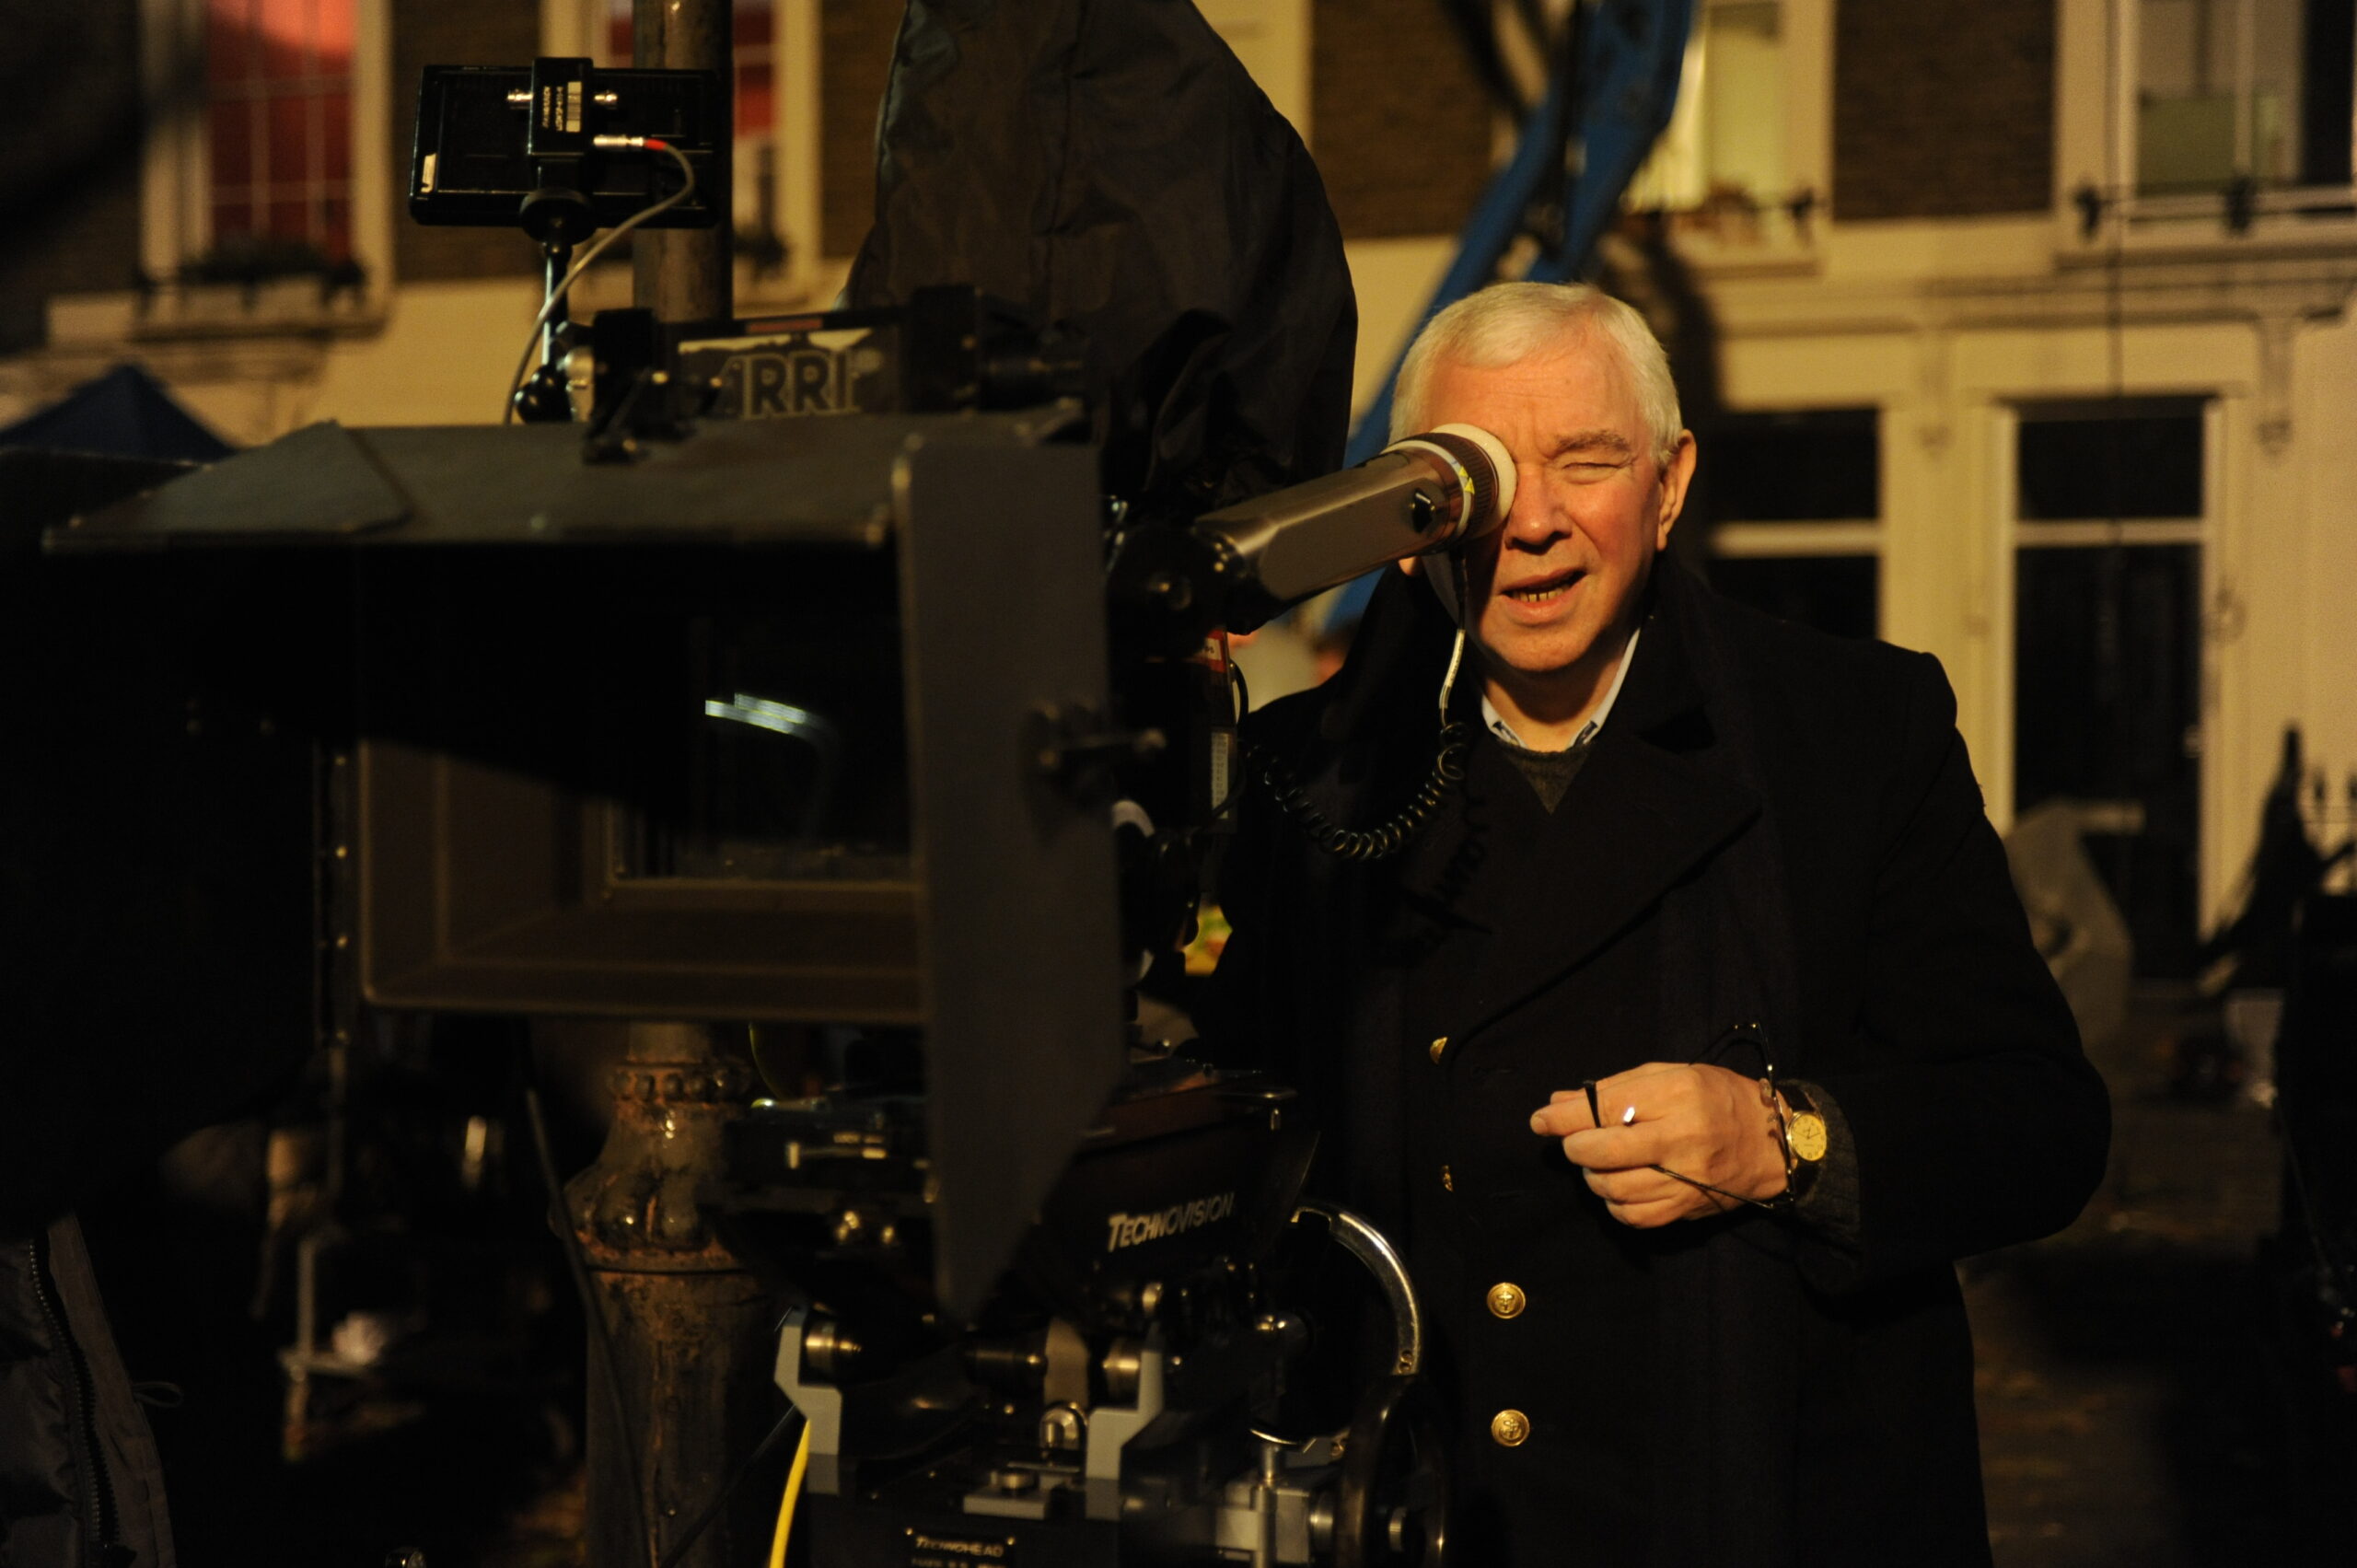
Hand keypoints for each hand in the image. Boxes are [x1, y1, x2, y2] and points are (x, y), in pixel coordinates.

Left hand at [1527, 1062, 1785, 1227]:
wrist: (1773, 1144)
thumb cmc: (1718, 1099)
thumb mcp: (1672, 1075)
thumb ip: (1616, 1087)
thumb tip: (1559, 1103)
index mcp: (1678, 1094)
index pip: (1606, 1107)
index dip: (1565, 1117)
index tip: (1541, 1121)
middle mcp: (1682, 1137)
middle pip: (1604, 1151)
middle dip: (1575, 1148)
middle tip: (1573, 1143)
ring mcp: (1686, 1178)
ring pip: (1613, 1188)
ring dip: (1593, 1176)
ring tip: (1599, 1163)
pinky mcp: (1687, 1208)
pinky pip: (1633, 1216)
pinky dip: (1615, 1203)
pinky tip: (1619, 1186)